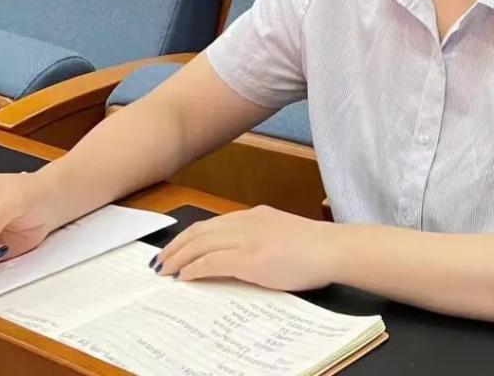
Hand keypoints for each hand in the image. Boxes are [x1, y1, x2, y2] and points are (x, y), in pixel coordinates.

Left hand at [152, 205, 338, 290]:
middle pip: (200, 230)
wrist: (334, 249)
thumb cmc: (315, 247)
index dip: (189, 236)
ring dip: (178, 257)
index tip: (175, 248)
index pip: (212, 223)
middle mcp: (248, 222)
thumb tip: (237, 256)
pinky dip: (194, 268)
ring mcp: (249, 239)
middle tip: (159, 261)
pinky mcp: (251, 258)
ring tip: (165, 270)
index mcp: (255, 215)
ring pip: (201, 243)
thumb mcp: (280, 234)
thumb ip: (258, 239)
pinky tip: (184, 277)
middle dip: (176, 246)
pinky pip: (212, 261)